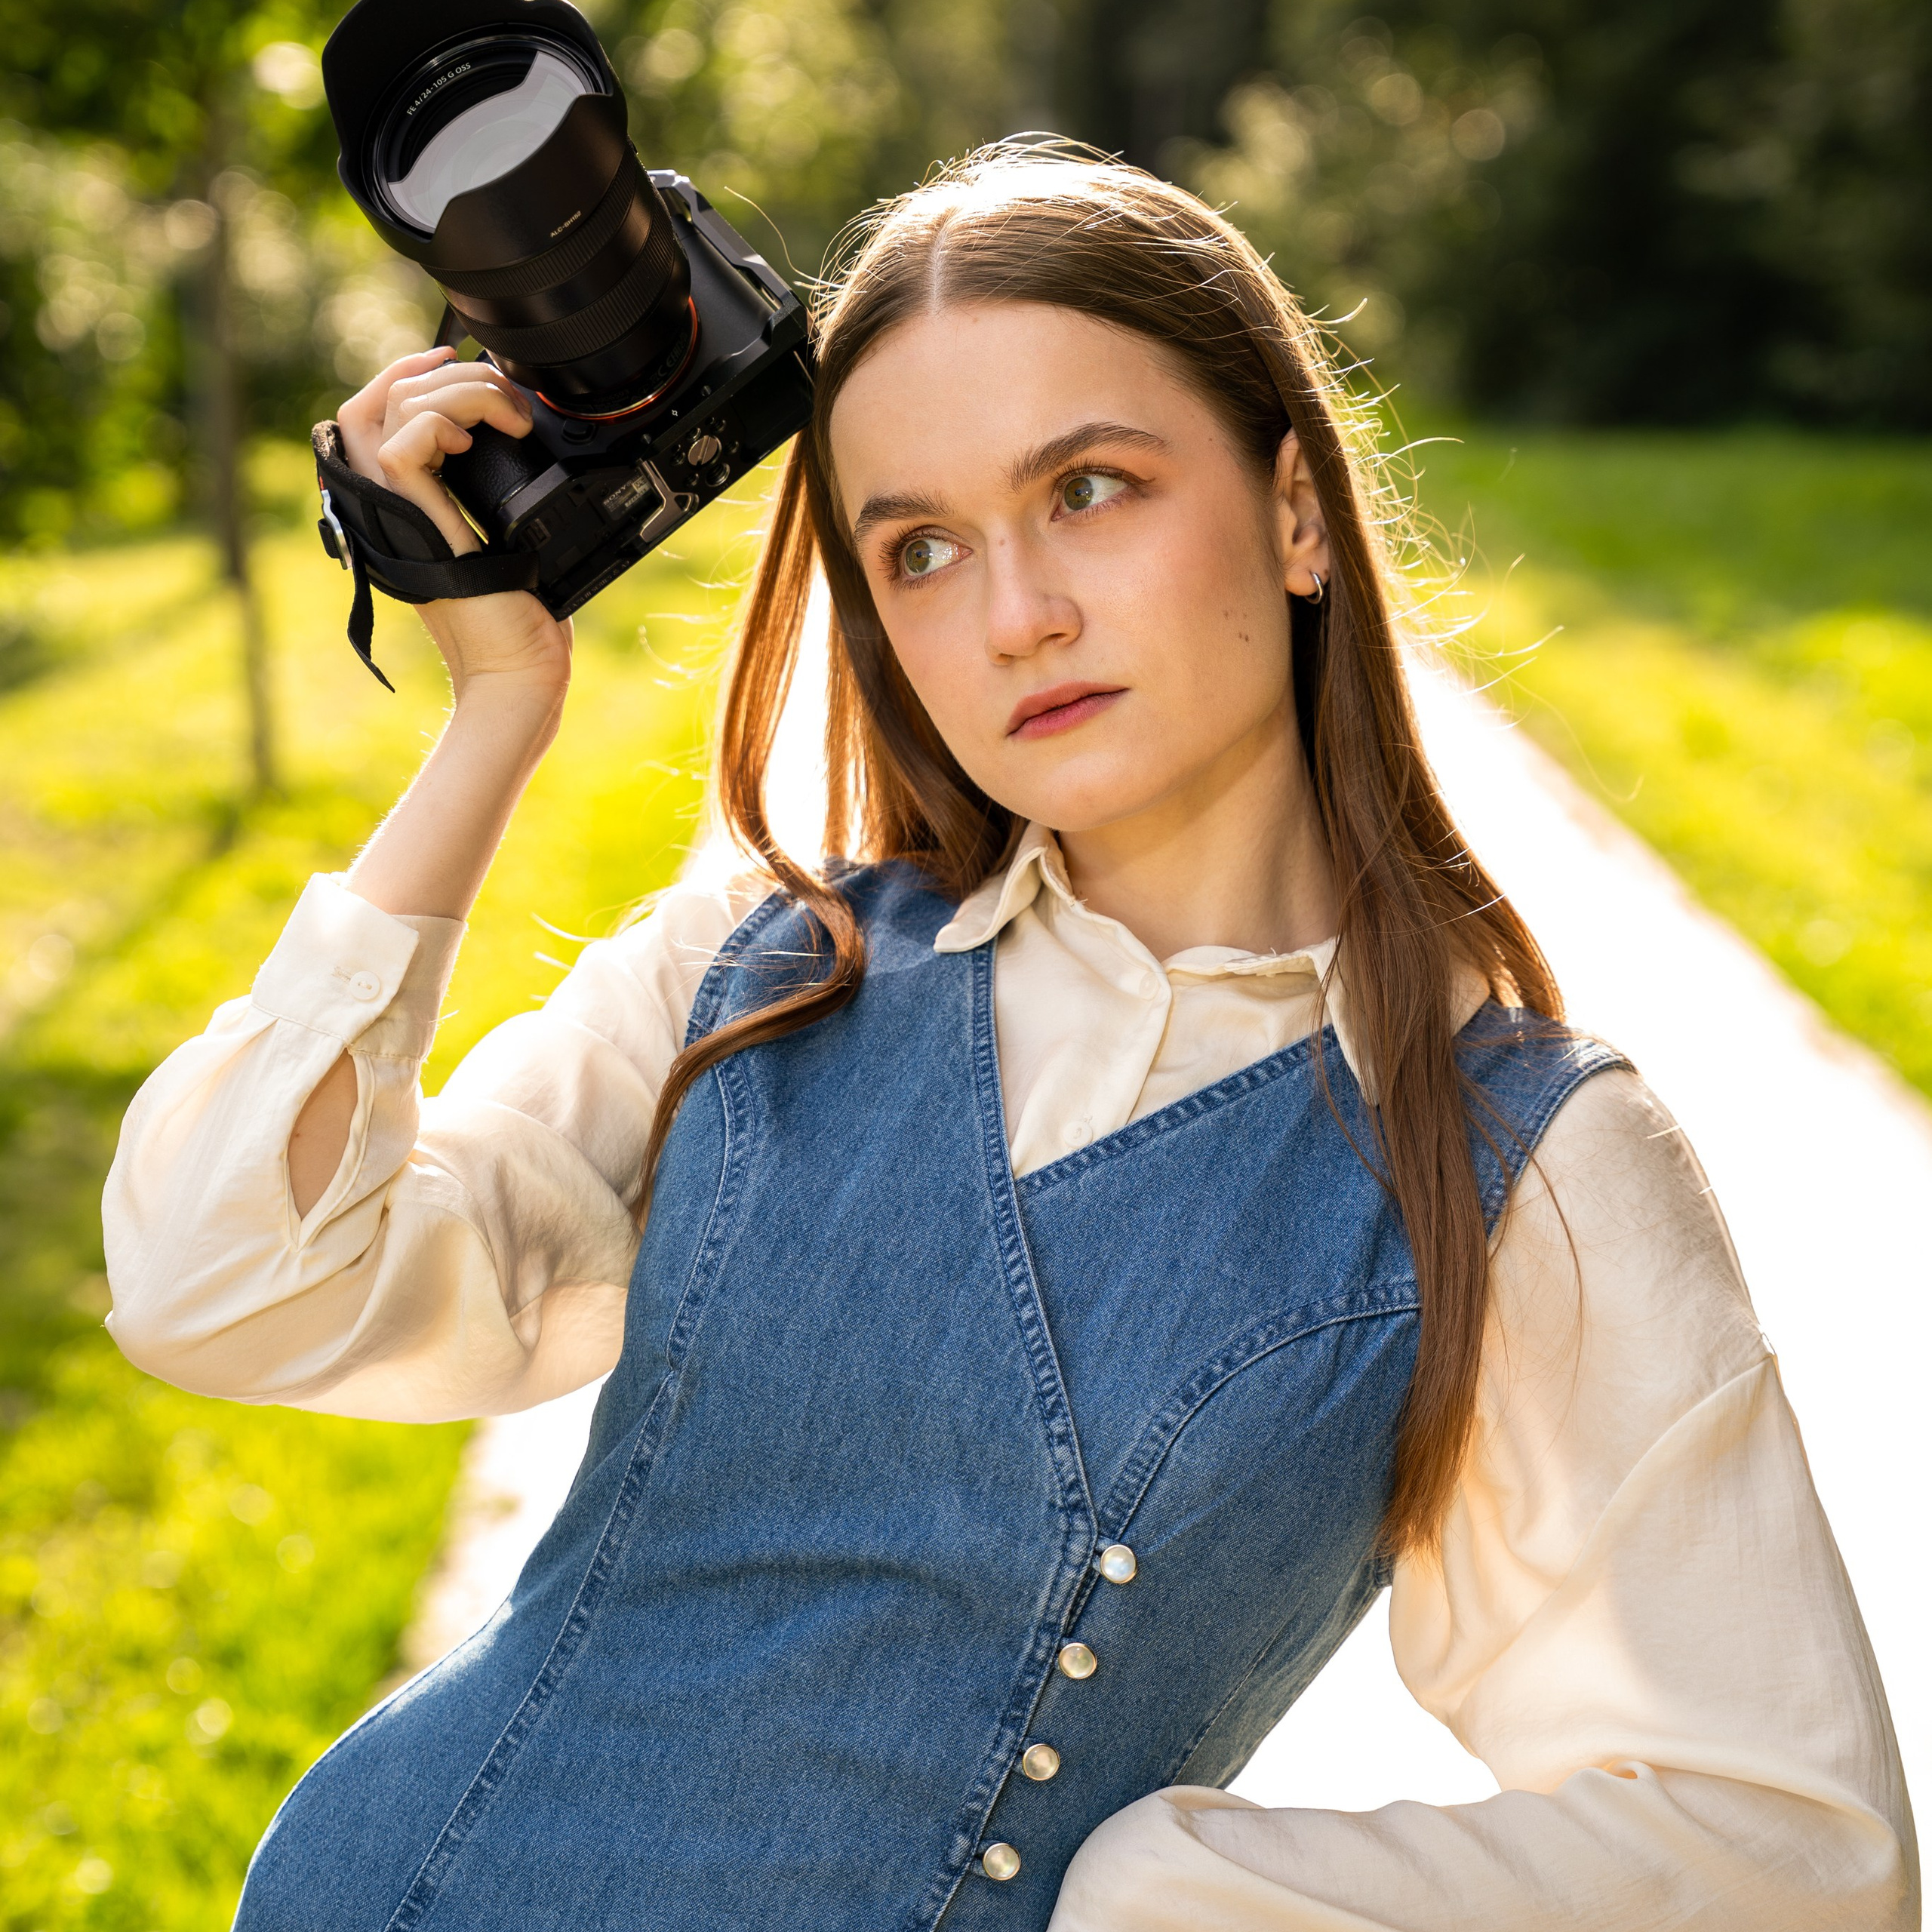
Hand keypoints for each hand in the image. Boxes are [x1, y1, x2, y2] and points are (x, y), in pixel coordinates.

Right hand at [336, 347, 571, 704]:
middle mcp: (384, 503)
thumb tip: (511, 442)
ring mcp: (391, 510)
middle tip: (502, 392)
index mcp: (400, 503)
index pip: (374, 412)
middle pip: (379, 398)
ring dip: (462, 392)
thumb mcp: (504, 536)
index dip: (405, 371)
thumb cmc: (518, 617)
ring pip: (396, 407)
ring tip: (511, 418)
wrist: (518, 667)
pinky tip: (485, 440)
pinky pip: (405, 439)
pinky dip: (449, 421)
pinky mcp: (409, 516)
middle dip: (445, 374)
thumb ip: (484, 490)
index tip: (452, 357)